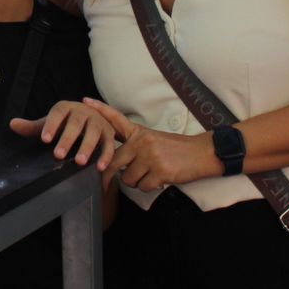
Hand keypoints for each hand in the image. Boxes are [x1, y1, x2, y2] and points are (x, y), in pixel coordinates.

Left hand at [10, 99, 130, 167]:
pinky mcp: (109, 133)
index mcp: (66, 107)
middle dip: (67, 139)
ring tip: (79, 162)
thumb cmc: (65, 124)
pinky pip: (109, 144)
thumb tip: (12, 124)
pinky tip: (99, 168)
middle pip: (75, 124)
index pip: (57, 114)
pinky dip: (106, 156)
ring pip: (93, 133)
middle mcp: (83, 111)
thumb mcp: (50, 124)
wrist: (91, 118)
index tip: (44, 139)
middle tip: (58, 155)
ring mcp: (98, 121)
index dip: (51, 126)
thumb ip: (33, 127)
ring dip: (87, 147)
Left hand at [84, 97, 221, 190]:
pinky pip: (143, 187)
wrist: (202, 153)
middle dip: (109, 175)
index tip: (85, 101)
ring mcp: (150, 156)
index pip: (116, 119)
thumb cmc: (177, 149)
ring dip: (136, 182)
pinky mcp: (160, 171)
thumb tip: (114, 163)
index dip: (101, 110)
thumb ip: (134, 147)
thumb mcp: (153, 139)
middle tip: (105, 184)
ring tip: (150, 175)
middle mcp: (142, 142)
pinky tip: (160, 179)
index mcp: (139, 132)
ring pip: (127, 178)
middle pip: (113, 161)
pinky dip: (150, 187)